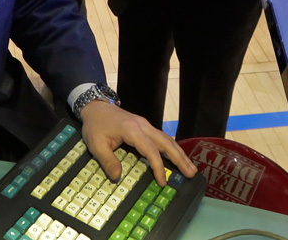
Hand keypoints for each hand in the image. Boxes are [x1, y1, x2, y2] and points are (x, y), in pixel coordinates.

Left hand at [80, 101, 196, 186]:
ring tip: (191, 167)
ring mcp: (145, 124)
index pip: (151, 150)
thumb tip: (117, 177)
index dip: (158, 167)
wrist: (95, 106)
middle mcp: (143, 125)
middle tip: (192, 173)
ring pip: (167, 139)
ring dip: (179, 153)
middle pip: (166, 142)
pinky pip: (162, 137)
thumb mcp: (96, 144)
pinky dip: (172, 148)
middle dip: (180, 159)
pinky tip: (177, 156)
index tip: (162, 181)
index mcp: (132, 130)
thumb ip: (107, 161)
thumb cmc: (95, 124)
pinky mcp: (144, 126)